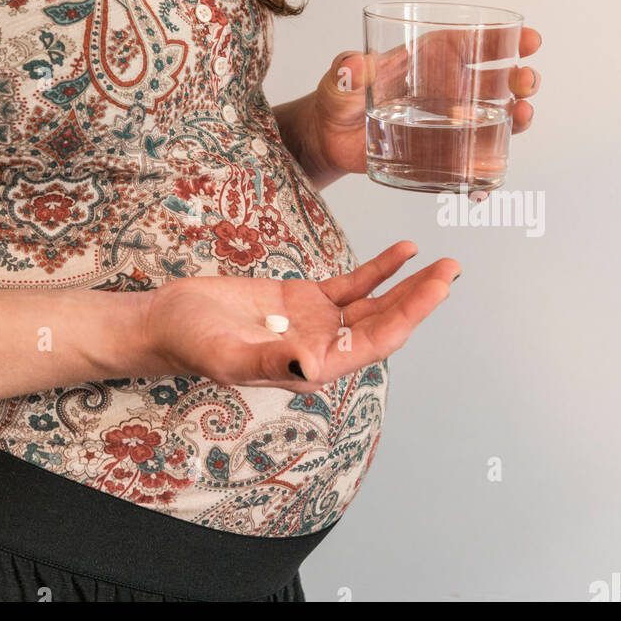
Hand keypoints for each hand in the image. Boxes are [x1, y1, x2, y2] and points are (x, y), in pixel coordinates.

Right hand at [143, 242, 459, 393]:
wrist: (168, 321)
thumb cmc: (193, 342)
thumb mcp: (228, 354)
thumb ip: (272, 363)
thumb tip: (311, 368)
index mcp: (316, 368)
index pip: (377, 341)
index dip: (411, 314)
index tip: (438, 288)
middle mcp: (326, 348)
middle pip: (386, 321)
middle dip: (421, 297)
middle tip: (452, 269)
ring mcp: (318, 323)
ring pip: (375, 303)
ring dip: (409, 284)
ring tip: (441, 262)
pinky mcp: (305, 300)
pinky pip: (352, 284)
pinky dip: (379, 269)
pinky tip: (402, 252)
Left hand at [303, 25, 542, 182]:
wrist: (330, 137)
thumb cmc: (340, 97)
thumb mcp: (340, 79)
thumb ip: (346, 72)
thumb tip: (353, 66)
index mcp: (430, 58)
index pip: (475, 41)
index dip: (505, 38)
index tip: (529, 39)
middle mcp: (449, 89)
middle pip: (498, 80)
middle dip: (521, 78)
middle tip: (526, 82)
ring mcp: (450, 123)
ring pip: (497, 118)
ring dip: (517, 117)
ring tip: (521, 116)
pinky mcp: (443, 153)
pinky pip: (475, 158)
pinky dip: (489, 165)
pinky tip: (492, 172)